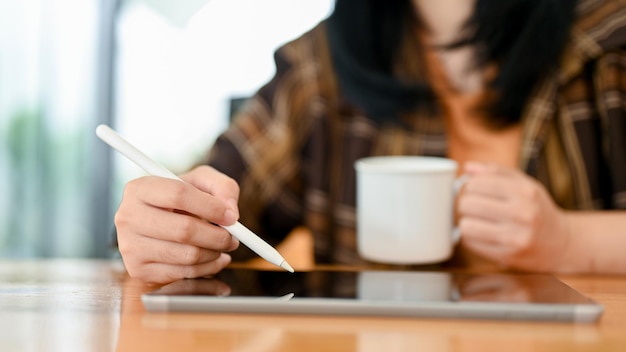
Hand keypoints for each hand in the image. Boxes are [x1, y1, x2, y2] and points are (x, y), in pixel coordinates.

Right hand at [115, 165, 239, 283]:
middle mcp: (128, 217)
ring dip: (215, 253)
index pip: (179, 194)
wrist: (158, 224)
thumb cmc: (182, 200)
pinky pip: (184, 274)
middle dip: (218, 236)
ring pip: (187, 255)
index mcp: (140, 188)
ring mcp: (130, 246)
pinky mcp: (139, 271)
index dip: (211, 206)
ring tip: (223, 246)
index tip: (231, 216)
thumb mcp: (202, 182)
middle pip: (184, 230)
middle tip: (233, 237)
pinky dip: (207, 269)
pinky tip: (213, 259)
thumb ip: (222, 187)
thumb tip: (230, 212)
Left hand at [457, 162, 569, 271]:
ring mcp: (515, 238)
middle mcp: (522, 214)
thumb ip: (495, 172)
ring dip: (467, 222)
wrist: (560, 243)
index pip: (476, 184)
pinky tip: (483, 234)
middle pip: (467, 204)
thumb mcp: (524, 184)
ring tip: (477, 220)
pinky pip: (471, 243)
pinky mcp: (507, 256)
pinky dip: (471, 237)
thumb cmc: (536, 209)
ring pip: (466, 225)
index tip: (476, 190)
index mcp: (525, 192)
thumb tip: (467, 166)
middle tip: (475, 206)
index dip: (470, 186)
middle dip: (466, 203)